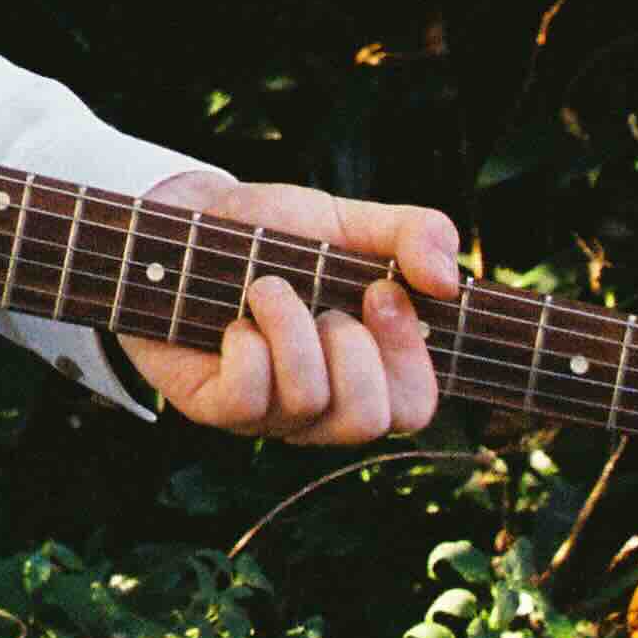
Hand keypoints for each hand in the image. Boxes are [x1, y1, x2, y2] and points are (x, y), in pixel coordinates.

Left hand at [113, 173, 462, 444]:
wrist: (187, 217)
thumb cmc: (275, 230)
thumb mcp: (350, 221)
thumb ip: (414, 235)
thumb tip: (449, 281)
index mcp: (365, 371)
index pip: (414, 407)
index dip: (410, 357)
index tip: (383, 291)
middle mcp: (320, 404)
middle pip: (368, 420)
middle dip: (352, 346)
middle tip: (325, 299)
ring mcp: (266, 412)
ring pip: (308, 402)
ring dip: (292, 328)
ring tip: (267, 288)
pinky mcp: (213, 405)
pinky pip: (248, 400)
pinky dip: (248, 347)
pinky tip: (236, 321)